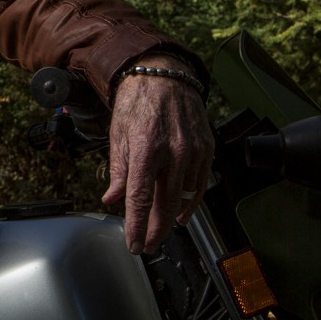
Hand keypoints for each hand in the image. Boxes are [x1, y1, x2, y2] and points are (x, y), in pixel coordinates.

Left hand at [101, 55, 212, 254]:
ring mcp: (194, 150)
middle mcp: (173, 151)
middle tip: (147, 245)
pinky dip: (190, 202)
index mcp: (146, 148)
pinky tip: (181, 213)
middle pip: (166, 204)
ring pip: (185, 197)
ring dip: (172, 218)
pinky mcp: (207, 148)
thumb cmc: (137, 103)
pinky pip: (200, 184)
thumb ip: (118, 171)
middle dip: (156, 230)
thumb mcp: (118, 135)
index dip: (137, 226)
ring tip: (160, 230)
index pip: (140, 198)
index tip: (134, 244)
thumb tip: (113, 200)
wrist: (163, 75)